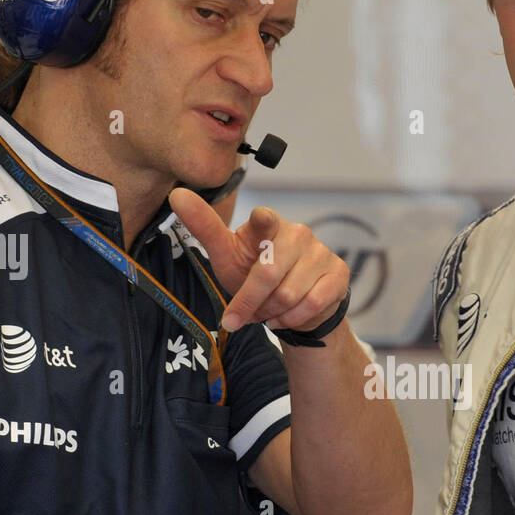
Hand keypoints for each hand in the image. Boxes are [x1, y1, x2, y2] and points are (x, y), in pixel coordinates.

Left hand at [168, 188, 349, 334]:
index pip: (264, 220)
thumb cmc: (254, 274)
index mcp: (268, 224)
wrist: (293, 305)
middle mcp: (298, 233)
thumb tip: (176, 195)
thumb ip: (205, 227)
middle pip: (267, 275)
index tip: (260, 218)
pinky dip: (291, 319)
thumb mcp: (226, 255)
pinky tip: (284, 316)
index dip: (262, 221)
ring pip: (289, 295)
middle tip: (245, 314)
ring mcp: (321, 253)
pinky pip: (310, 305)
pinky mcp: (338, 274)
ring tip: (267, 312)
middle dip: (251, 302)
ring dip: (271, 313)